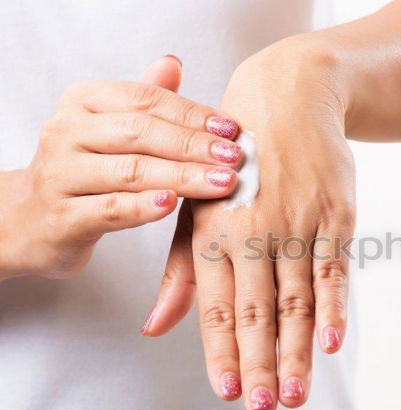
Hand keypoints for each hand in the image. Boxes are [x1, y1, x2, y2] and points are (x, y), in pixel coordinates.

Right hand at [0, 57, 241, 280]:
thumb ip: (143, 100)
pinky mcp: (61, 218)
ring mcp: (59, 176)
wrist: (31, 220)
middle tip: (234, 157)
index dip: (191, 113)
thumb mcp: (109, 129)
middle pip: (140, 133)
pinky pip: (108, 210)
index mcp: (82, 103)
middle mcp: (65, 133)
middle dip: (193, 144)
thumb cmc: (84, 172)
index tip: (231, 128)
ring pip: (129, 171)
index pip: (144, 100)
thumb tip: (173, 63)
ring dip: (182, 176)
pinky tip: (173, 204)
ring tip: (221, 182)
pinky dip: (143, 207)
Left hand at [144, 40, 355, 409]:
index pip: (215, 306)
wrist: (288, 100)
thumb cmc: (234, 163)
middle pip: (257, 311)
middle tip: (262, 408)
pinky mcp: (334, 217)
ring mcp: (297, 224)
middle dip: (259, 364)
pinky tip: (331, 343)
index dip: (222, 352)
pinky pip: (334, 270)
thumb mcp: (196, 210)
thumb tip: (156, 327)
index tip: (228, 391)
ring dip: (296, 350)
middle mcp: (253, 231)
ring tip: (295, 393)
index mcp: (212, 233)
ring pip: (296, 299)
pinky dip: (334, 307)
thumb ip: (180, 273)